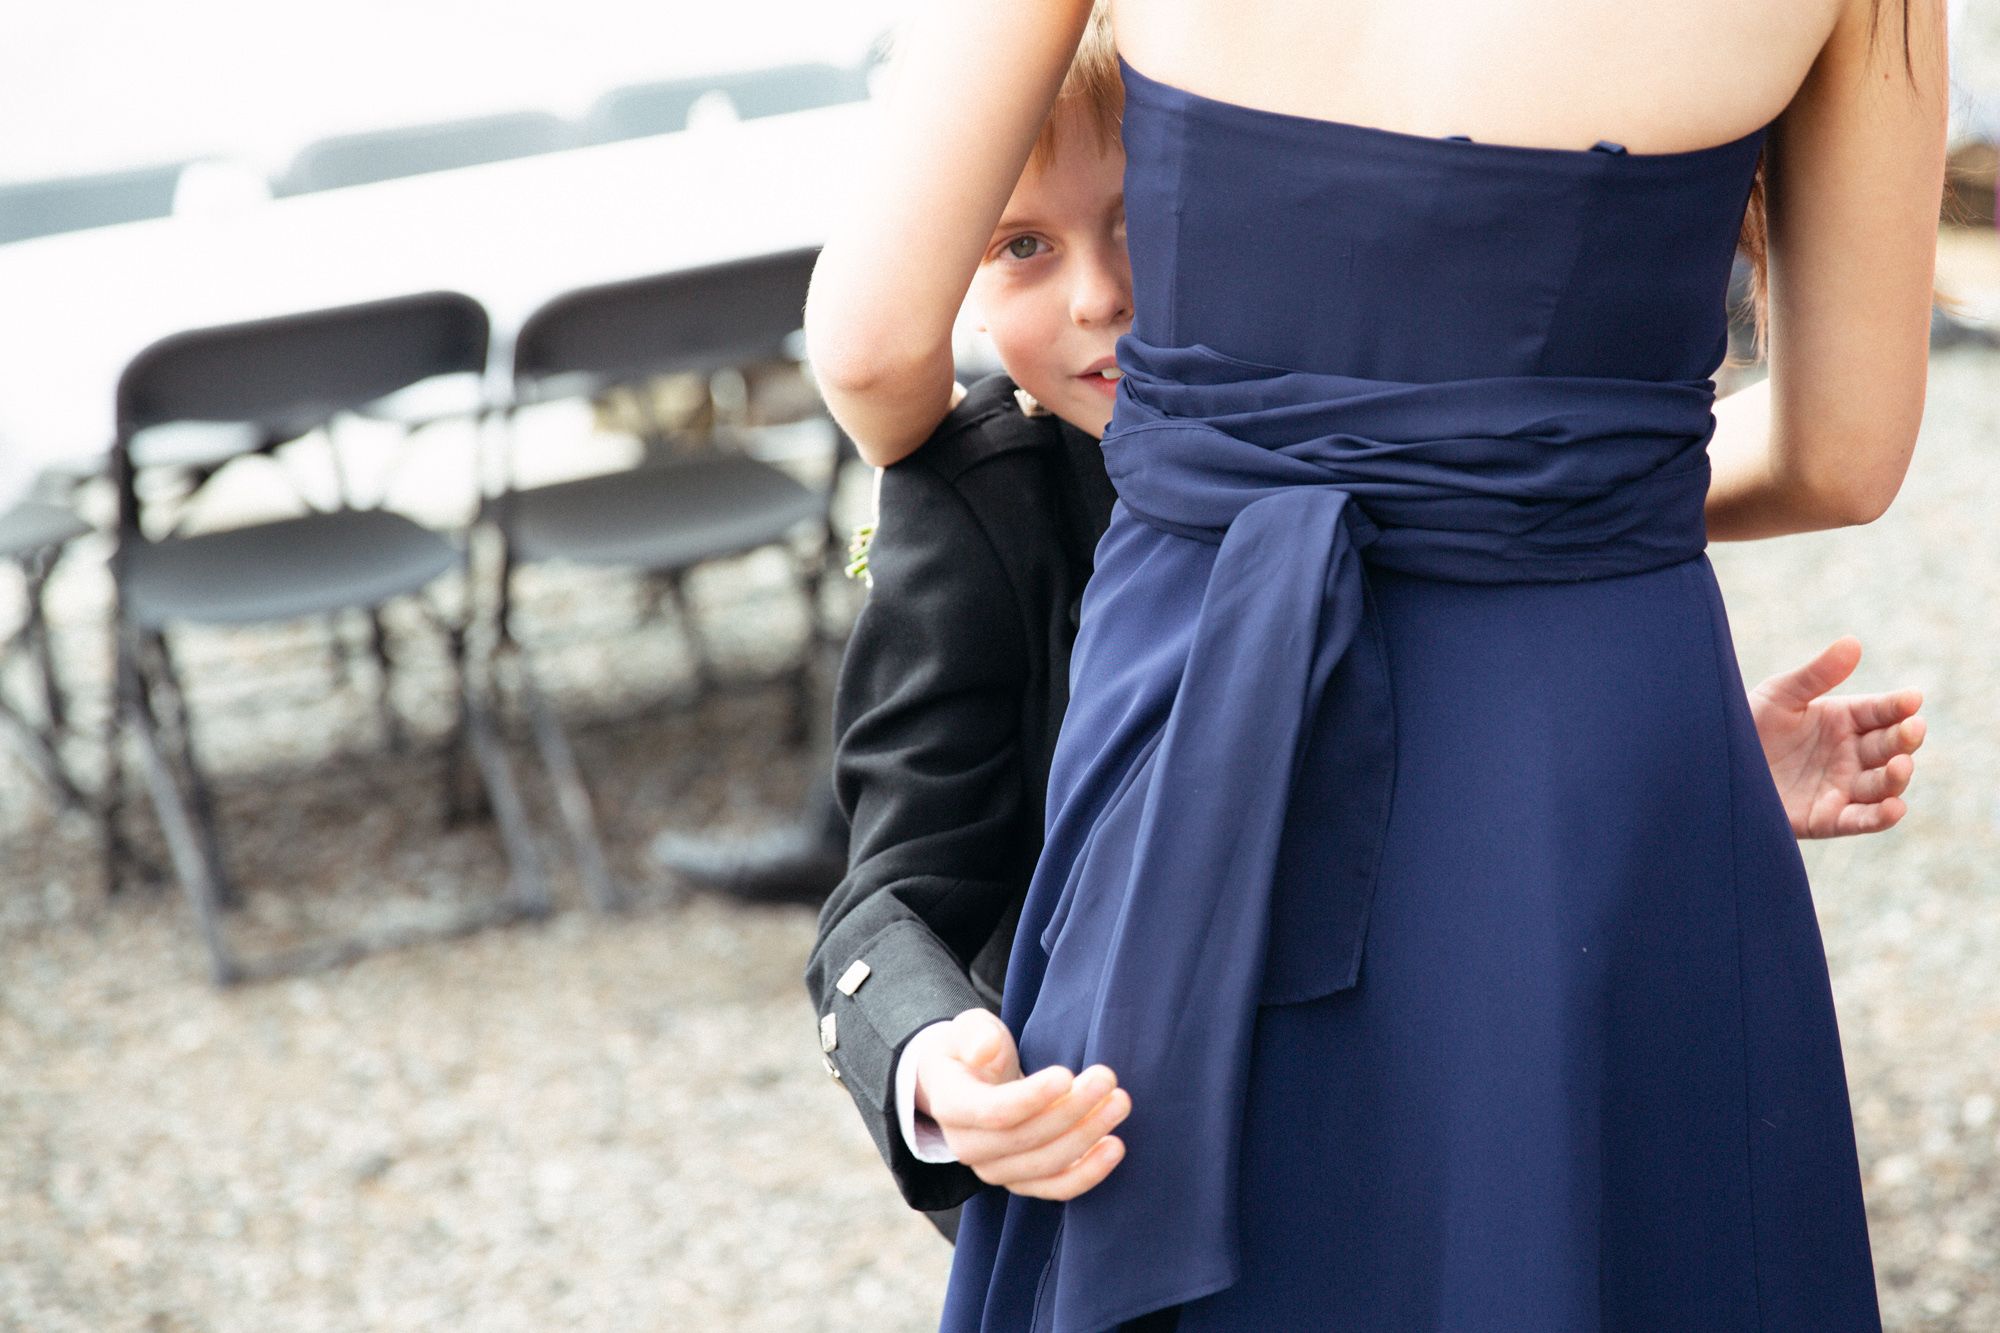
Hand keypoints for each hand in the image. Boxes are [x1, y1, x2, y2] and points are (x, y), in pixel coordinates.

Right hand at [911, 1007, 1129, 1199]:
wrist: (970, 1083)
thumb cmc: (975, 1050)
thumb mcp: (970, 1029)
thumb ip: (976, 1034)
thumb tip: (985, 1050)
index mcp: (952, 1106)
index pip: (994, 1112)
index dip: (1033, 1097)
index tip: (1067, 1074)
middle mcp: (969, 1148)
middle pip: (1026, 1139)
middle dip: (1072, 1110)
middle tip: (1107, 1078)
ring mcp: (996, 1170)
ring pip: (1046, 1165)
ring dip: (1088, 1136)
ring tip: (1119, 1103)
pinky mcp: (1022, 1181)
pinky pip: (1056, 1188)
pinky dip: (1088, 1172)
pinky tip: (1115, 1146)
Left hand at [1748, 636, 1925, 837]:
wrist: (1712, 767)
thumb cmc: (1746, 725)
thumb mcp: (1779, 696)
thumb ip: (1815, 675)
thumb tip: (1852, 642)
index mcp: (1844, 719)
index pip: (1881, 711)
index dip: (1898, 706)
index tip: (1912, 699)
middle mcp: (1850, 753)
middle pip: (1889, 746)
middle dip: (1904, 738)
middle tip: (1911, 728)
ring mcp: (1841, 786)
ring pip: (1882, 784)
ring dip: (1897, 777)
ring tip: (1900, 765)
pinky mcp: (1826, 818)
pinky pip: (1860, 820)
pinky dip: (1881, 816)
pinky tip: (1894, 808)